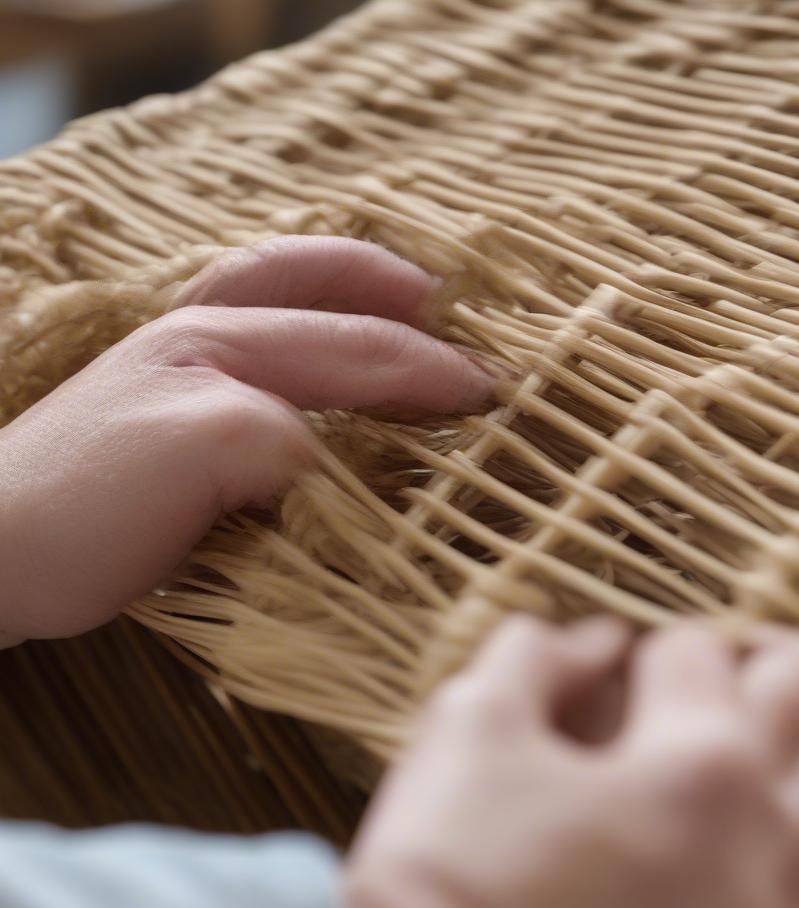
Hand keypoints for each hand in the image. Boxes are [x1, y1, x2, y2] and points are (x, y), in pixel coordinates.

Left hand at [0, 236, 495, 645]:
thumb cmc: (83, 509)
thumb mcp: (198, 458)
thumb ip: (283, 436)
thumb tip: (338, 462)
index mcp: (221, 345)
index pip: (352, 349)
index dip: (428, 369)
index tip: (492, 392)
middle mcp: (204, 335)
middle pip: (318, 288)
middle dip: (396, 297)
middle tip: (457, 309)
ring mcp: (182, 358)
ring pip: (280, 289)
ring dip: (350, 283)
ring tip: (404, 293)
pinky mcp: (171, 398)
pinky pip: (255, 329)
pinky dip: (308, 318)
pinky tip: (324, 347)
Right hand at [348, 617, 798, 907]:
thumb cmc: (441, 868)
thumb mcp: (471, 725)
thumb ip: (540, 656)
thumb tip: (594, 639)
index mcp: (693, 765)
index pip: (705, 654)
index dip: (657, 645)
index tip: (632, 663)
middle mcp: (763, 848)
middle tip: (762, 673)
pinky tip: (780, 857)